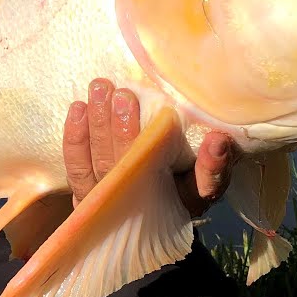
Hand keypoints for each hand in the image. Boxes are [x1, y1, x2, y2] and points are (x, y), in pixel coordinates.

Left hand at [62, 78, 234, 216]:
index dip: (210, 166)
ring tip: (101, 90)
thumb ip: (213, 163)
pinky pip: (76, 168)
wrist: (141, 203)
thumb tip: (220, 139)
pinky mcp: (84, 194)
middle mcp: (146, 206)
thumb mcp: (202, 175)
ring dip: (99, 126)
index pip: (202, 187)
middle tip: (125, 95)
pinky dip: (76, 138)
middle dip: (127, 131)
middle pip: (135, 171)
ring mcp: (110, 203)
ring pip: (101, 165)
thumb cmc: (177, 178)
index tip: (216, 139)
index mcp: (184, 200)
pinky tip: (79, 108)